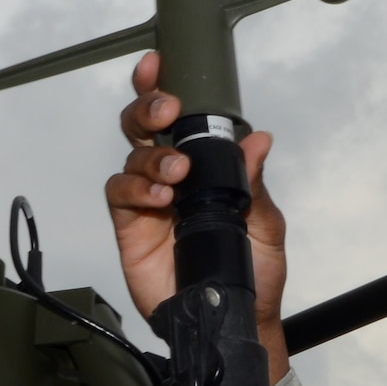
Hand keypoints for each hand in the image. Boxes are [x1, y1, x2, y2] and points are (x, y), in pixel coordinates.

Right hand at [104, 52, 289, 384]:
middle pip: (143, 126)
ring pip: (132, 156)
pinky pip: (120, 193)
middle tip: (166, 110)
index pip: (182, 120)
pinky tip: (159, 198)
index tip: (160, 64)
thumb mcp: (266, 226)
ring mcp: (149, 200)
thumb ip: (254, 185)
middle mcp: (172, 176)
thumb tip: (257, 142)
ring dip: (151, 156)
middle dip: (148, 107)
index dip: (164, 88)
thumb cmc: (253, 273)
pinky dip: (136, 187)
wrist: (234, 320)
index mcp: (206, 167)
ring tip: (176, 173)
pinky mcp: (130, 226)